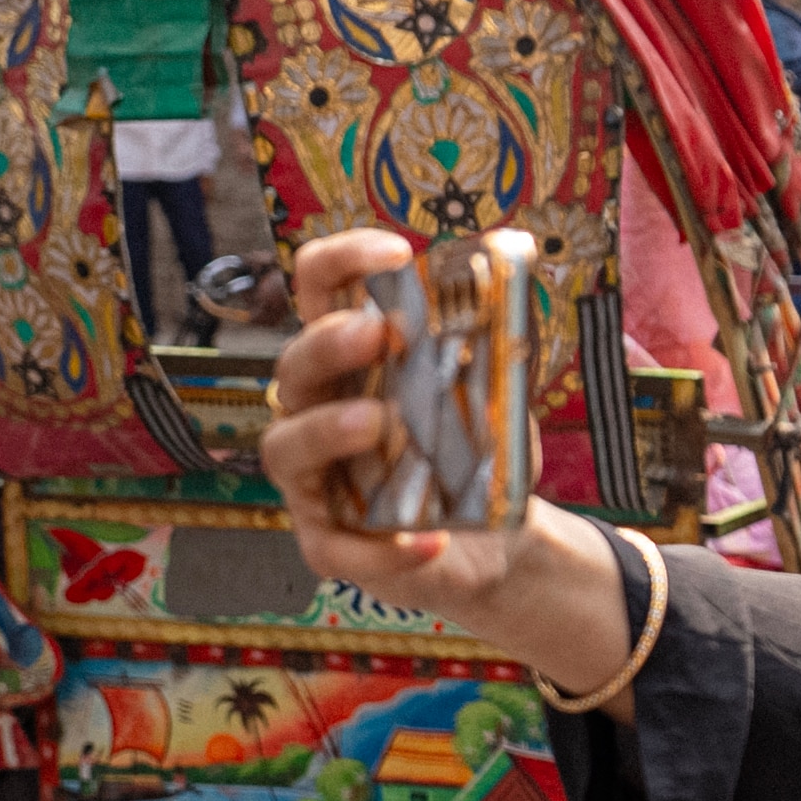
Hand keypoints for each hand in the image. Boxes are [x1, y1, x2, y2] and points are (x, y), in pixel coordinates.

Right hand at [261, 231, 631, 678]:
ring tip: (377, 420)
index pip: (318, 293)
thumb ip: (493, 360)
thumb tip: (512, 307)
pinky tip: (430, 541)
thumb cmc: (476, 456)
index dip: (341, 263)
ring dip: (327, 430)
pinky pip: (337, 547)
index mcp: (350, 363)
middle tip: (377, 333)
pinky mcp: (329, 544)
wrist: (495, 541)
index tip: (395, 254)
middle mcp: (317, 412)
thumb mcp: (495, 401)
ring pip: (288, 448)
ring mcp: (314, 480)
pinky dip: (382, 546)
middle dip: (329, 344)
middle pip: (295, 366)